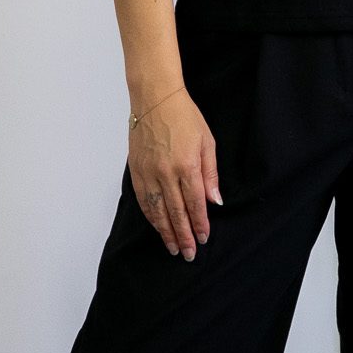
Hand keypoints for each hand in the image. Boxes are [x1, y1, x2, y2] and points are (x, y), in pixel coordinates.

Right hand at [129, 90, 221, 260]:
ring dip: (165, 232)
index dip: (200, 224)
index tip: (203, 239)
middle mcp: (166, 173)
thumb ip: (210, 173)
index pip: (195, 203)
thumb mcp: (207, 142)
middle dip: (183, 236)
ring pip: (157, 211)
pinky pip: (143, 200)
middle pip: (175, 212)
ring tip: (172, 247)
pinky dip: (150, 217)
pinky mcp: (136, 170)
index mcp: (186, 166)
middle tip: (188, 254)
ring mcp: (148, 173)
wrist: (155, 99)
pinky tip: (156, 226)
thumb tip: (215, 200)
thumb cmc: (184, 117)